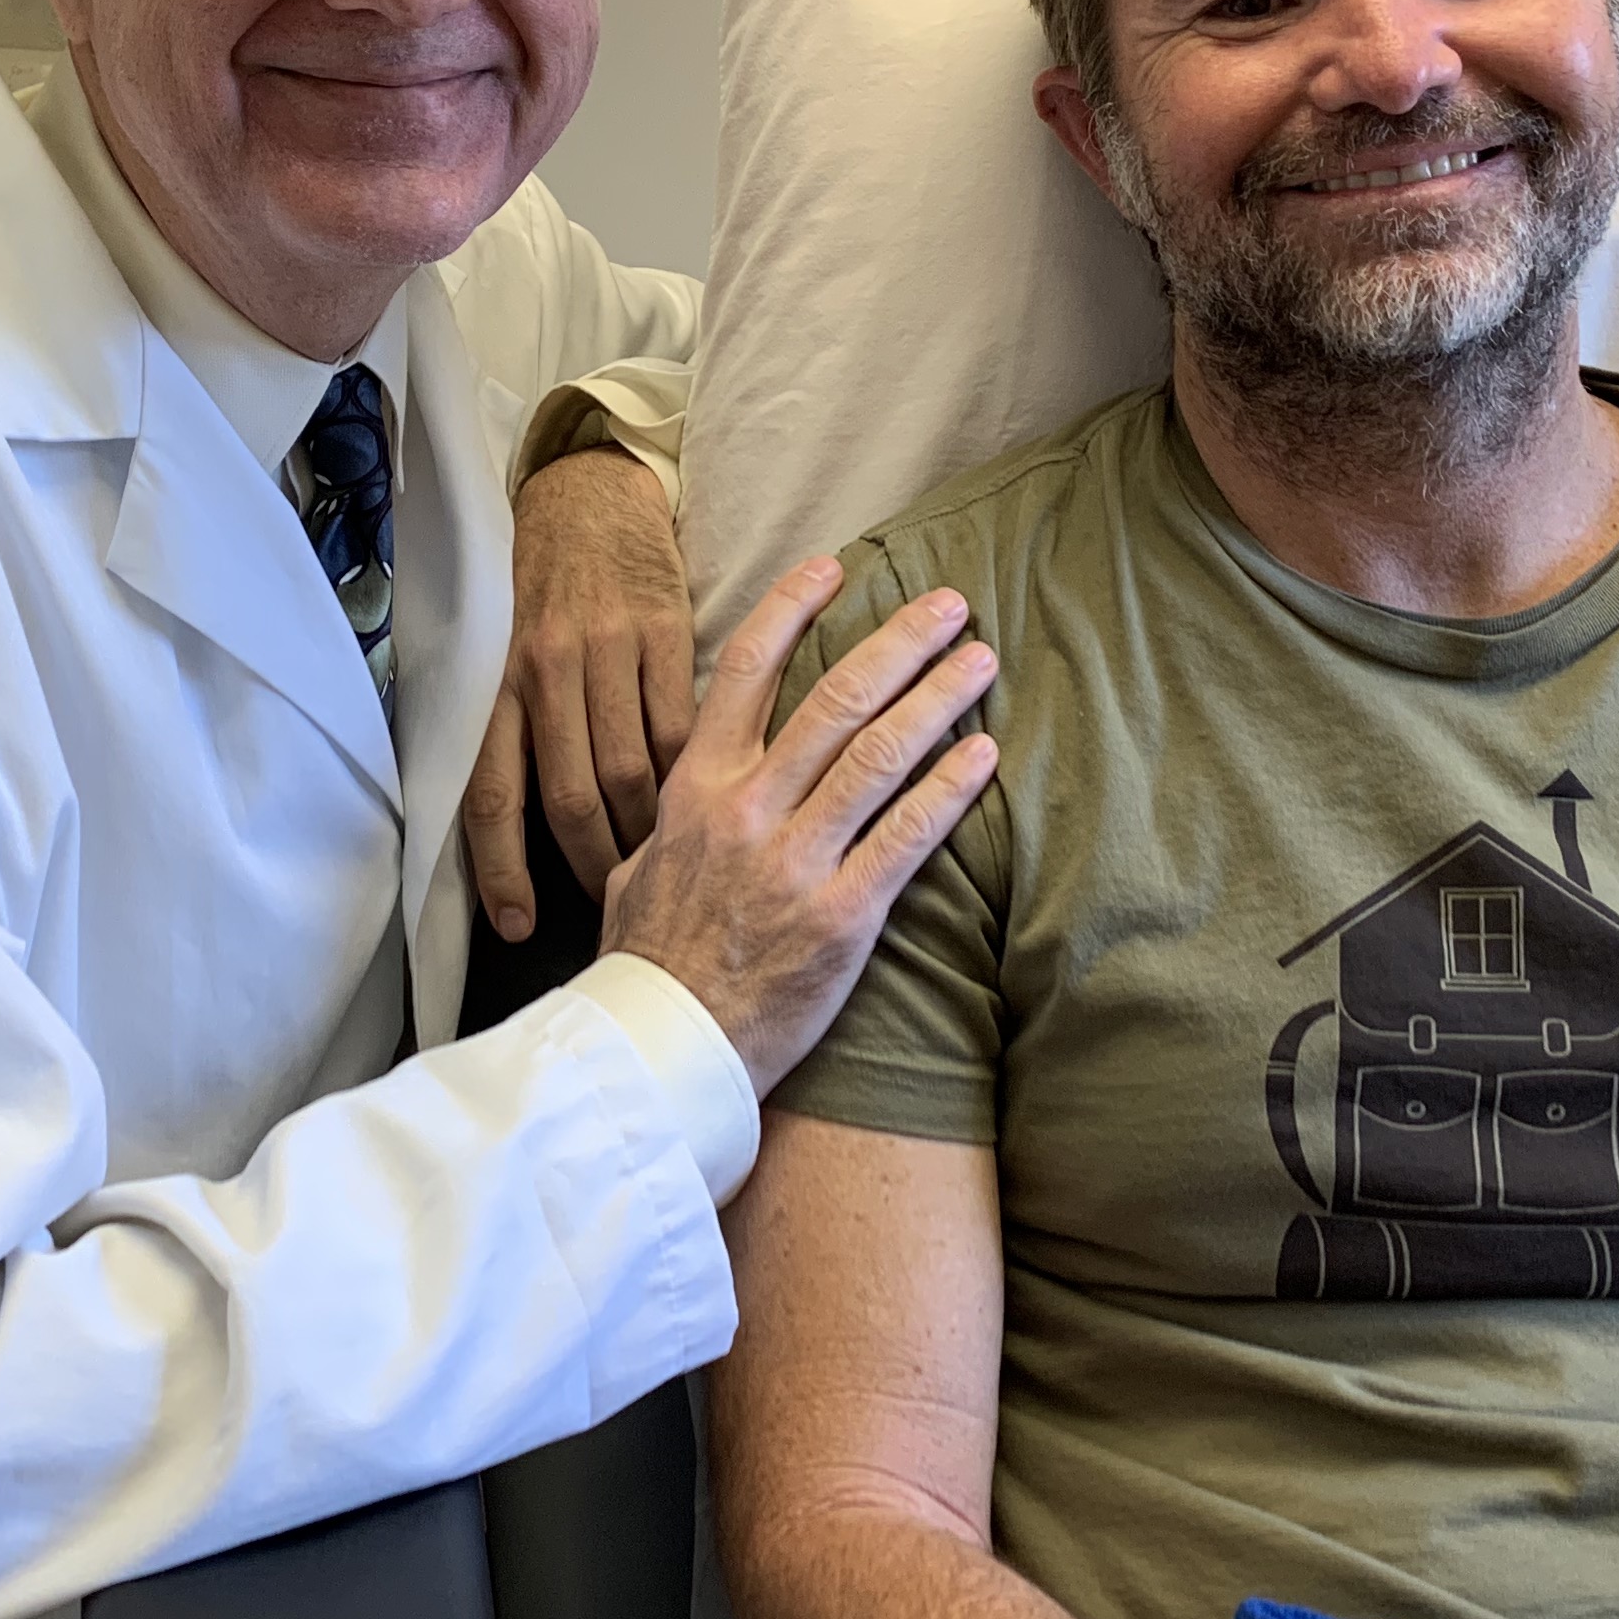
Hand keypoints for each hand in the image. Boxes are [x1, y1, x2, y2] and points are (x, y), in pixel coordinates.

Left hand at [468, 444, 699, 941]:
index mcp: (501, 687)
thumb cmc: (549, 592)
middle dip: (594, 864)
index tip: (519, 928)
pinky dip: (695, 776)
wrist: (592, 497)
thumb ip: (526, 735)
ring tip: (667, 865)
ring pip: (631, 772)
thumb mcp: (515, 658)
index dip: (502, 871)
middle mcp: (545, 672)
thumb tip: (537, 836)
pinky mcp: (664, 632)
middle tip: (620, 899)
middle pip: (571, 798)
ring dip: (649, 831)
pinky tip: (709, 802)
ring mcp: (606, 651)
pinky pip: (682, 727)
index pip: (492, 796)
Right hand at [595, 558, 996, 1094]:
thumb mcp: (636, 871)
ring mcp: (796, 863)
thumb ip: (673, 823)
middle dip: (900, 643)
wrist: (660, 1050)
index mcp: (695, 789)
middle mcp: (747, 812)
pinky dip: (949, 789)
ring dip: (938, 699)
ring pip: (880, 756)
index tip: (834, 568)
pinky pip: (907, 839)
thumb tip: (685, 800)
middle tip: (949, 604)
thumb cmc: (647, 963)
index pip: (745, 671)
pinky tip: (982, 755)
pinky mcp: (843, 918)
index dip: (792, 609)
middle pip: (834, 700)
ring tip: (980, 661)